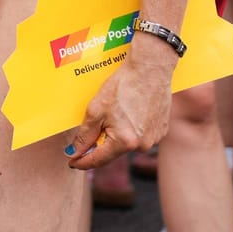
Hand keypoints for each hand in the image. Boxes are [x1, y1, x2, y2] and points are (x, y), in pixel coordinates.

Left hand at [66, 45, 174, 169]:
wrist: (150, 69)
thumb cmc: (122, 86)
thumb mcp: (96, 110)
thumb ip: (84, 135)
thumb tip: (74, 152)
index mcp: (125, 142)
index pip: (99, 160)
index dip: (82, 162)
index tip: (72, 163)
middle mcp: (142, 145)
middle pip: (113, 151)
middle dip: (99, 145)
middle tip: (87, 135)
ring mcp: (154, 138)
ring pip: (127, 143)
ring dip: (116, 135)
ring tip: (112, 114)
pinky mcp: (161, 129)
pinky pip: (140, 134)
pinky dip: (130, 128)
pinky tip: (127, 112)